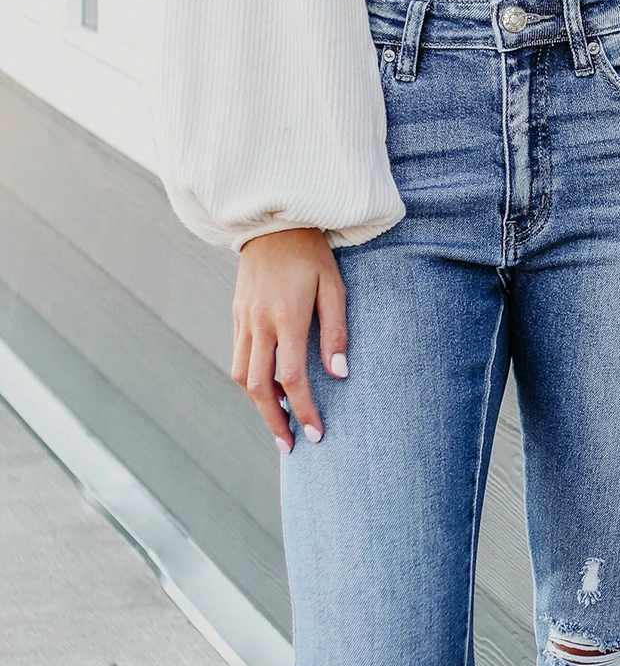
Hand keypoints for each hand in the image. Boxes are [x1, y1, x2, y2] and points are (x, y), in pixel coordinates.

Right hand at [231, 227, 347, 451]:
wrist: (272, 220)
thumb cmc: (312, 253)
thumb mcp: (334, 287)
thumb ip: (336, 332)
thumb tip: (338, 375)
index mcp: (287, 316)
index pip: (293, 378)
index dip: (304, 410)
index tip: (316, 434)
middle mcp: (259, 322)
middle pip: (259, 386)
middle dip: (274, 421)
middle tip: (291, 445)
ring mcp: (243, 319)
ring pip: (242, 376)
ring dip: (259, 406)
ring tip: (279, 424)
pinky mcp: (236, 315)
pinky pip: (239, 358)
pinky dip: (252, 382)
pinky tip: (269, 393)